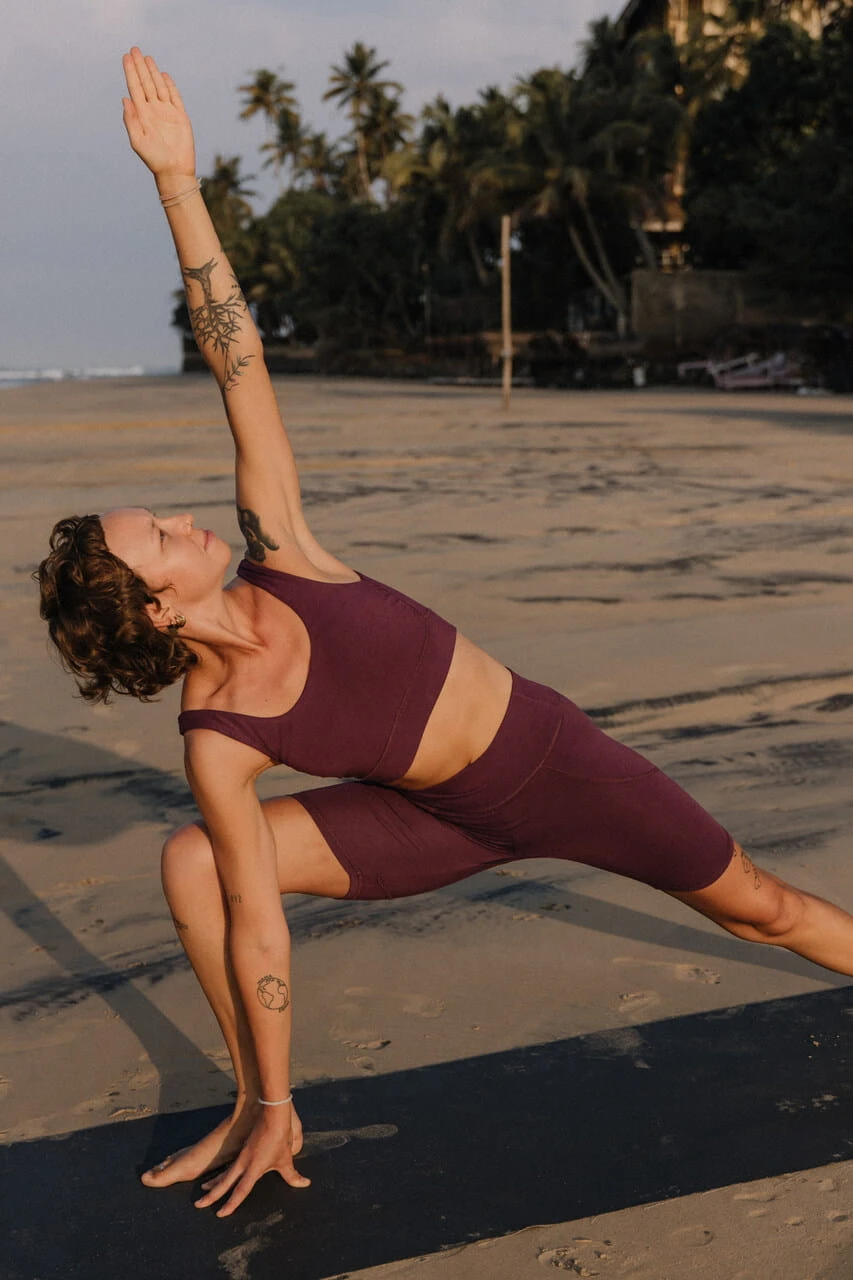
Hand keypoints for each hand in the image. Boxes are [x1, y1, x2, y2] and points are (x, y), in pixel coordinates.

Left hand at [122, 47, 195, 179]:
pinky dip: (169, 86)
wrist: (174, 170)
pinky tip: (163, 75)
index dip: (131, 72)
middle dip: (140, 67)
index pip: (134, 88)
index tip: (126, 57)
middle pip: (146, 83)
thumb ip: (131, 120)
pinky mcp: (180, 116)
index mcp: (142, 114)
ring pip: (159, 87)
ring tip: (147, 58)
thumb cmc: (153, 159)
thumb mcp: (137, 140)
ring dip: (153, 72)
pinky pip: (174, 97)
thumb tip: (125, 98)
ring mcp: (167, 112)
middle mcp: (153, 110)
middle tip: (134, 49)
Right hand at [194, 1104, 309, 1217]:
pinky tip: (219, 1176)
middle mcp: (244, 1163)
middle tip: (198, 1205)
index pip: (240, 1191)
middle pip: (224, 1183)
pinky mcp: (243, 1149)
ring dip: (214, 1183)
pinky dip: (222, 1173)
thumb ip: (293, 1175)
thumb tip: (305, 1184)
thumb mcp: (287, 1159)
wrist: (272, 1114)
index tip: (220, 1214)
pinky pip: (230, 1165)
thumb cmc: (280, 1137)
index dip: (231, 1204)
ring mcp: (242, 1156)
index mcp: (254, 1168)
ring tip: (203, 1191)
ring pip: (224, 1173)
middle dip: (211, 1195)